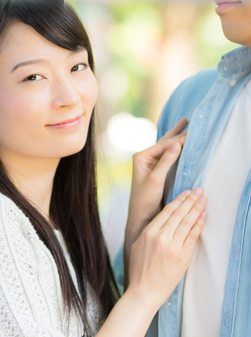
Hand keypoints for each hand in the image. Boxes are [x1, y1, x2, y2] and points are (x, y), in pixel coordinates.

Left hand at [126, 118, 187, 242]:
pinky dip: (176, 148)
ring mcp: (150, 164)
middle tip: (188, 120)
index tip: (195, 131)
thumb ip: (165, 162)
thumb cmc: (144, 200)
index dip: (180, 138)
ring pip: (166, 147)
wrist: (141, 216)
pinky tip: (179, 143)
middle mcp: (144, 158)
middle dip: (176, 132)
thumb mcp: (155, 180)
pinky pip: (168, 156)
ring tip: (183, 124)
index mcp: (141, 157)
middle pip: (164, 142)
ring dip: (176, 137)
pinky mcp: (156, 171)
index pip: (164, 144)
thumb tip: (176, 144)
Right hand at [127, 188, 206, 309]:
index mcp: (147, 233)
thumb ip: (149, 232)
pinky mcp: (182, 256)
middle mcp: (160, 237)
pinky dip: (199, 224)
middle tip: (199, 190)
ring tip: (204, 199)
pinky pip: (193, 236)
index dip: (178, 200)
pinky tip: (204, 216)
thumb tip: (161, 220)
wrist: (143, 291)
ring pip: (187, 222)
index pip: (166, 211)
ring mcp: (172, 246)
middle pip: (179, 213)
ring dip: (197, 208)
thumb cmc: (139, 271)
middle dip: (191, 200)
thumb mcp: (138, 247)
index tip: (186, 192)